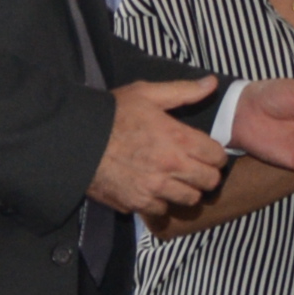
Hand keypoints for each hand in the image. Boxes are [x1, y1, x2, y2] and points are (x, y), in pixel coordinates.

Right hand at [89, 75, 229, 216]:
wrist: (75, 140)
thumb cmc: (112, 114)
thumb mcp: (147, 94)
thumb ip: (183, 91)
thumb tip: (212, 83)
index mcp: (178, 139)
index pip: (217, 157)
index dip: (215, 154)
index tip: (206, 152)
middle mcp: (171, 167)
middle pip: (209, 182)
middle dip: (206, 174)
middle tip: (195, 167)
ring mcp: (155, 188)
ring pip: (189, 200)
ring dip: (186, 191)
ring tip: (176, 180)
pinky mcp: (137, 203)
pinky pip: (162, 211)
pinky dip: (160, 203)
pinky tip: (153, 190)